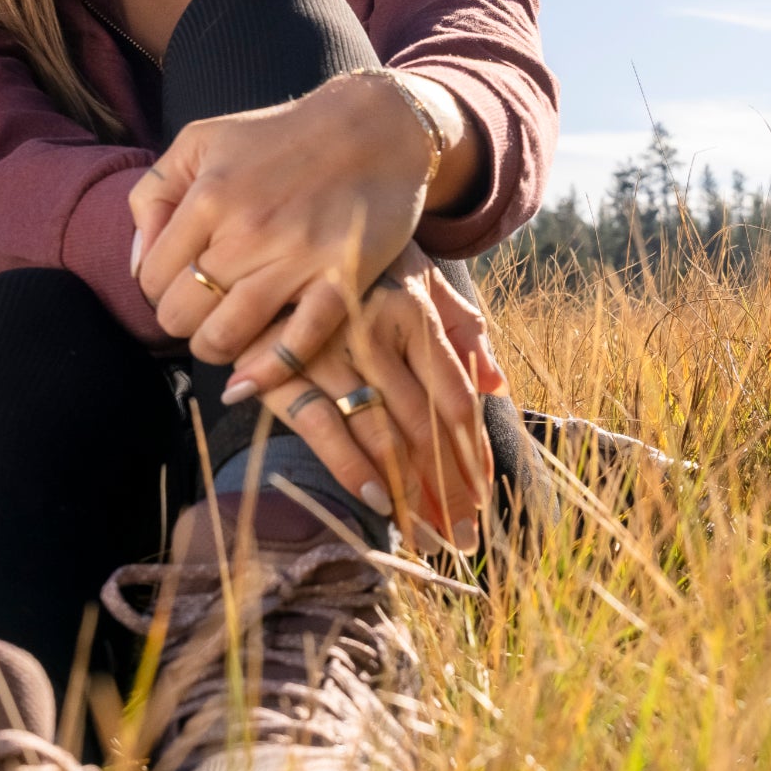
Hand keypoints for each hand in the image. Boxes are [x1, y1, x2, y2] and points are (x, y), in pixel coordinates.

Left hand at [131, 72, 438, 371]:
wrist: (375, 129)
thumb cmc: (281, 136)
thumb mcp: (202, 140)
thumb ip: (155, 194)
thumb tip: (136, 261)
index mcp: (209, 196)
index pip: (150, 277)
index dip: (157, 289)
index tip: (180, 283)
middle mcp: (248, 231)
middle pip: (181, 314)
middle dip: (182, 321)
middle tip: (203, 309)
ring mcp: (297, 260)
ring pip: (225, 337)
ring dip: (214, 349)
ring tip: (223, 338)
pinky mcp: (342, 282)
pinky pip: (295, 345)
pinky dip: (266, 372)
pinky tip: (250, 380)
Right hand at [226, 244, 506, 540]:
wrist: (273, 231)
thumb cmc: (357, 262)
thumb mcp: (416, 276)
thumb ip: (460, 328)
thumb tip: (497, 384)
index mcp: (414, 311)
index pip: (455, 399)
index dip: (473, 455)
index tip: (483, 500)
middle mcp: (375, 330)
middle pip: (424, 428)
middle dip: (447, 491)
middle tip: (462, 539)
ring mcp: (326, 349)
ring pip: (379, 435)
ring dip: (407, 494)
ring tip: (426, 537)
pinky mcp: (281, 366)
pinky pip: (321, 427)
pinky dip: (350, 468)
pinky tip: (376, 501)